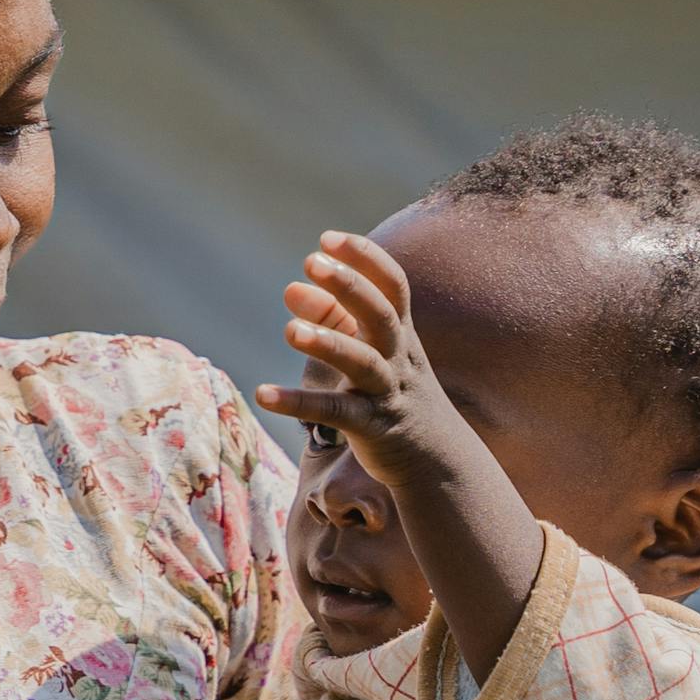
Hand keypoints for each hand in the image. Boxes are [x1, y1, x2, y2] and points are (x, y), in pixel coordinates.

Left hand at [251, 232, 483, 494]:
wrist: (437, 461)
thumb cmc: (394, 394)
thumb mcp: (370, 352)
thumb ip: (331, 318)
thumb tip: (293, 286)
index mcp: (401, 333)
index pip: (393, 285)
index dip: (365, 259)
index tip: (329, 237)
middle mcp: (399, 357)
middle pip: (381, 315)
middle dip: (350, 286)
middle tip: (311, 261)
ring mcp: (387, 392)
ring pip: (362, 363)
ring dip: (328, 343)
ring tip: (290, 329)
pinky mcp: (372, 428)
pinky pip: (334, 414)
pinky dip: (298, 403)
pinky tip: (262, 394)